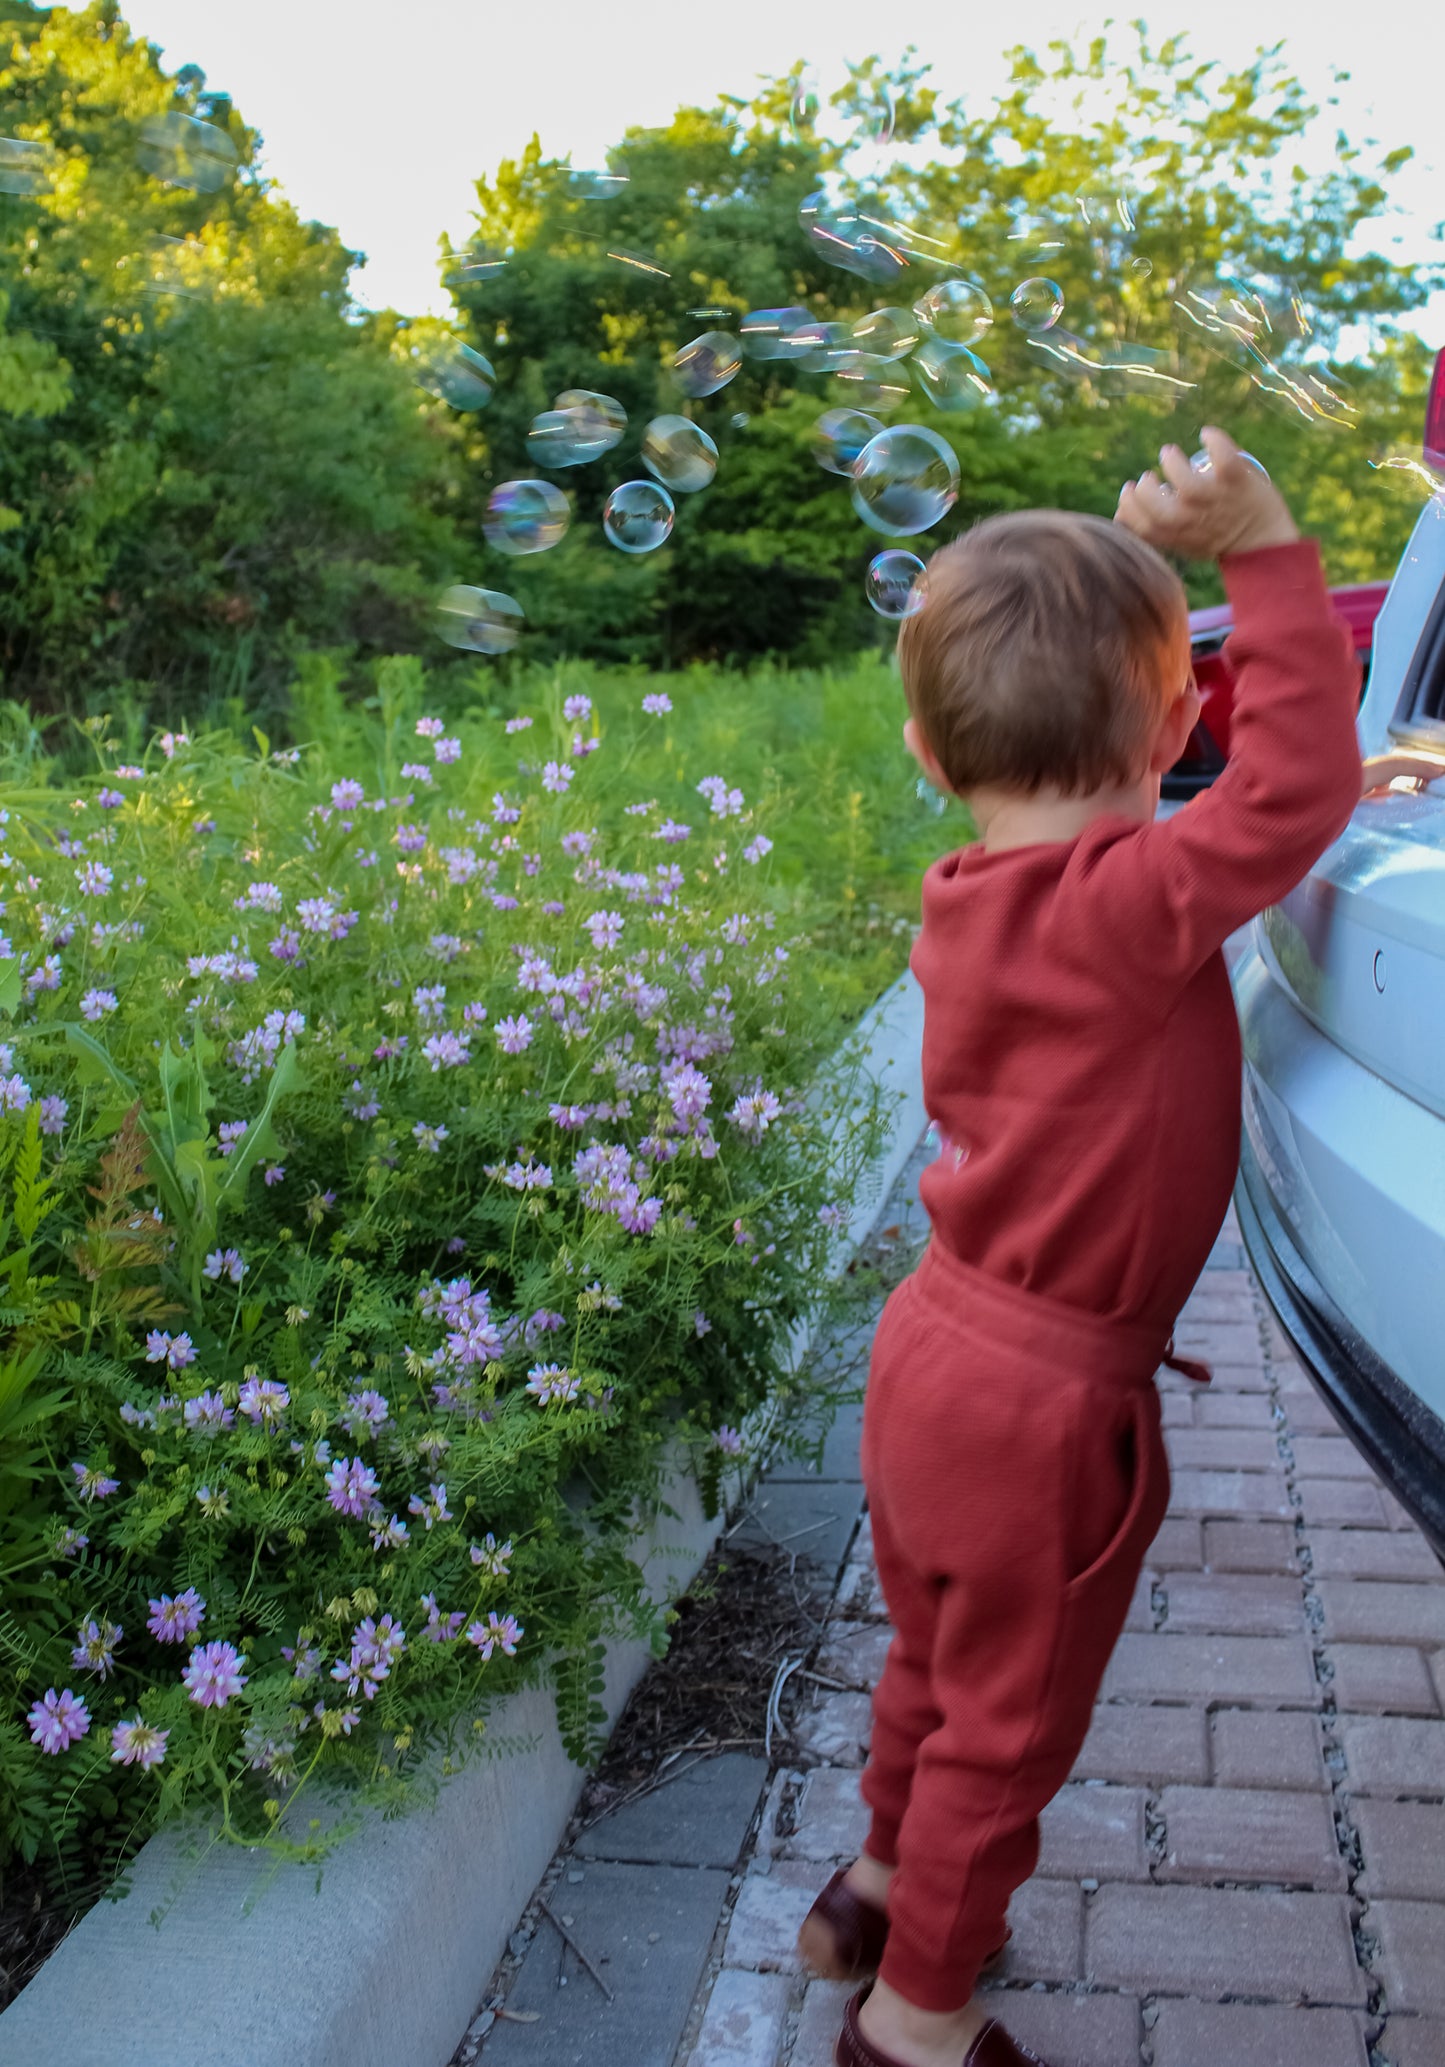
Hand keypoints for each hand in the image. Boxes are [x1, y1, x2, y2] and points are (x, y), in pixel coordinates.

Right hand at [1115, 426, 1298, 559]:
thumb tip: (1119, 513)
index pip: (1139, 525)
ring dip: (1172, 462)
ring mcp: (1215, 499)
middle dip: (1144, 488)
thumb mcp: (1181, 542)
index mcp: (1175, 537)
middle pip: (1155, 505)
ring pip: (1185, 480)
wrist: (1263, 541)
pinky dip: (1213, 439)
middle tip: (1148, 477)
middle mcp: (1192, 520)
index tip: (1129, 490)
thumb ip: (1153, 529)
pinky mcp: (1237, 480)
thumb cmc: (1217, 538)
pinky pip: (1223, 456)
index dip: (1128, 505)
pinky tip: (1206, 434)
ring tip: (1169, 454)